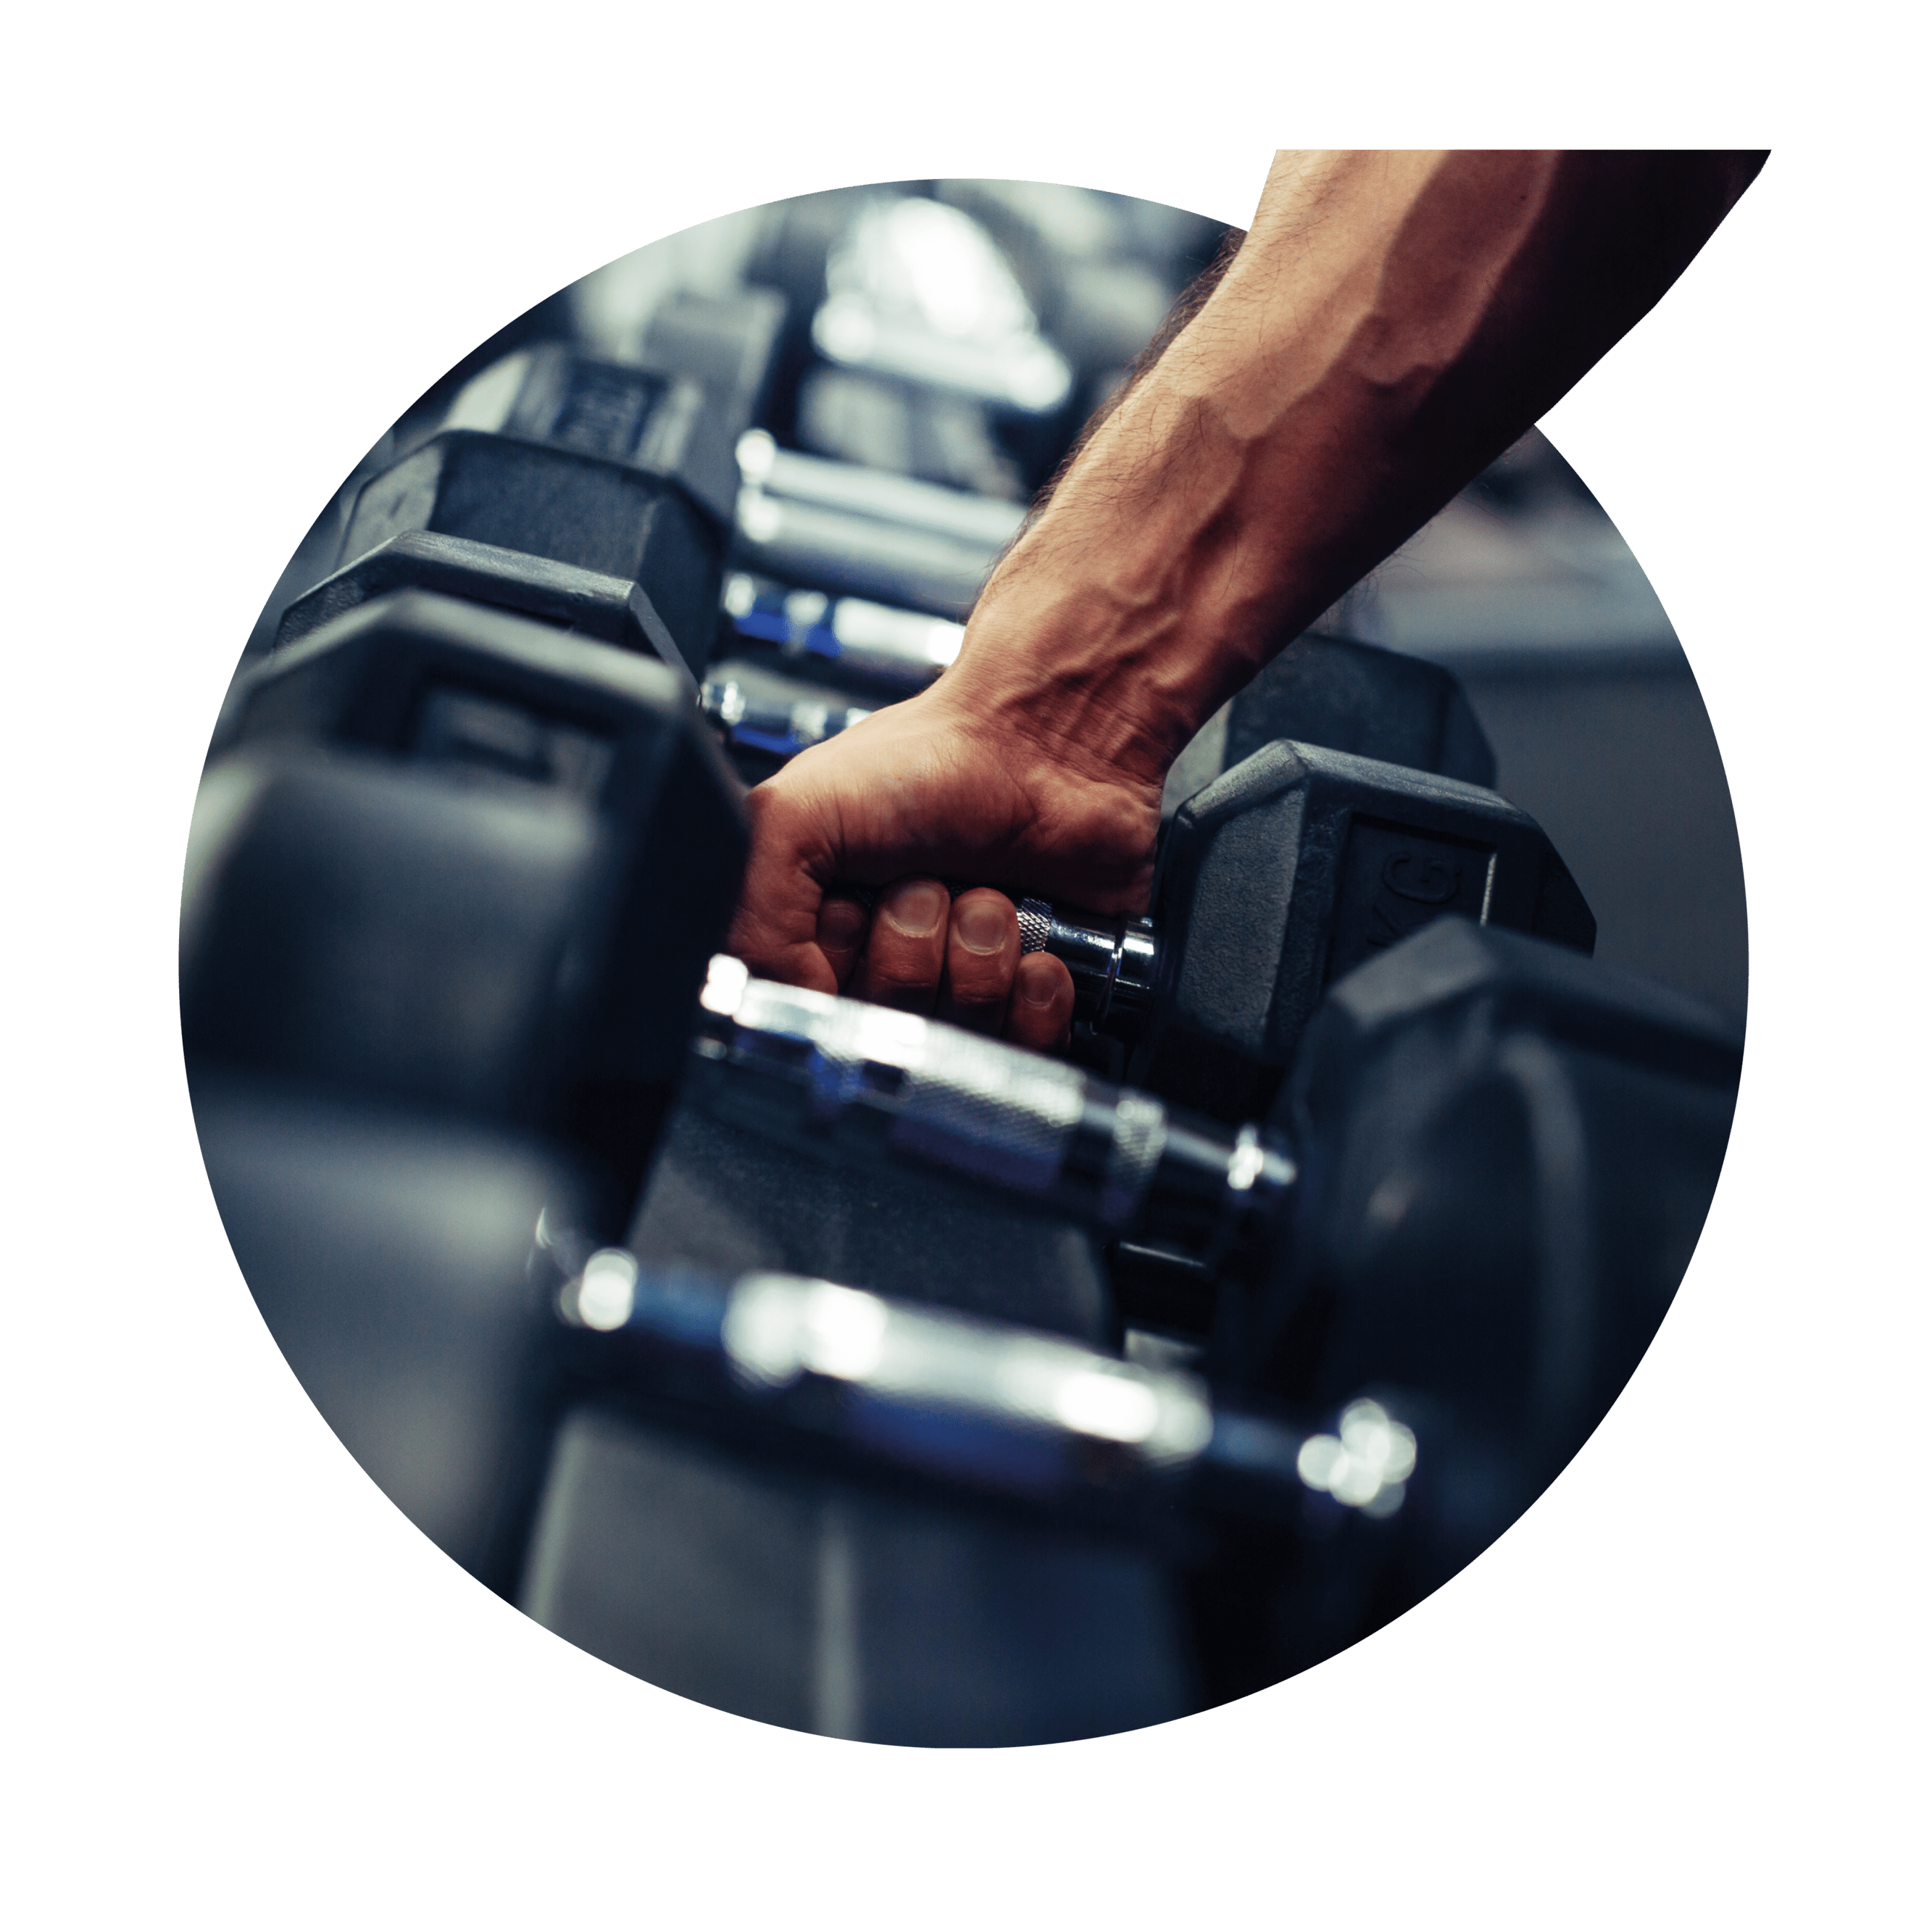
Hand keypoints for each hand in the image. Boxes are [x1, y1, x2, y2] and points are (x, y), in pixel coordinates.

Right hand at [724, 674, 1163, 1050]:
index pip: (811, 1016)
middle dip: (911, 952)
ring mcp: (959, 989)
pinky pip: (1025, 1050)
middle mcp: (886, 967)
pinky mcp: (1029, 1004)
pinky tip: (1032, 948)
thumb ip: (753, 918)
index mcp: (819, 933)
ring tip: (985, 895)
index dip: (837, 968)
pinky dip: (1033, 996)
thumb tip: (785, 1000)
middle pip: (885, 1036)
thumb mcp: (795, 814)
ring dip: (976, 957)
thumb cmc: (934, 760)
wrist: (1051, 744)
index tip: (856, 907)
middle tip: (926, 884)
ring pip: (957, 1039)